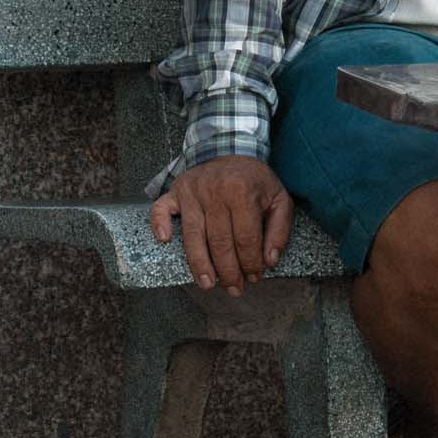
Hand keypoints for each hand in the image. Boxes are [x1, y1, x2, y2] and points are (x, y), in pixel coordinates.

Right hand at [149, 156, 293, 293]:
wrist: (230, 148)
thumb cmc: (254, 180)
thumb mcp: (279, 198)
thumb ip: (279, 230)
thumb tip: (269, 260)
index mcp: (242, 192)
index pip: (246, 239)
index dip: (250, 263)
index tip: (254, 277)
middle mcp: (215, 192)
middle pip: (220, 242)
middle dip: (228, 271)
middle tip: (234, 288)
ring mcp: (192, 192)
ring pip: (193, 235)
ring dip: (200, 263)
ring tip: (208, 284)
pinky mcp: (176, 191)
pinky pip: (161, 209)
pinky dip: (159, 224)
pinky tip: (164, 241)